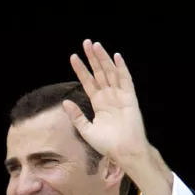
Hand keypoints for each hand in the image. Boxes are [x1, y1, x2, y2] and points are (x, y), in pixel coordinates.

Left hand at [63, 39, 148, 165]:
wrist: (123, 151)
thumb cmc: (107, 144)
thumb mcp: (86, 130)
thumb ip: (76, 116)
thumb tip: (65, 103)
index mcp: (98, 104)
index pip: (88, 82)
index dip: (81, 70)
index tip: (73, 57)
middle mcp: (109, 97)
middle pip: (99, 73)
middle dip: (92, 58)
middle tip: (86, 43)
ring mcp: (119, 96)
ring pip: (110, 72)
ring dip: (103, 59)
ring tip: (95, 45)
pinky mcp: (129, 98)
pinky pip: (126, 80)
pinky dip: (121, 68)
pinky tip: (116, 57)